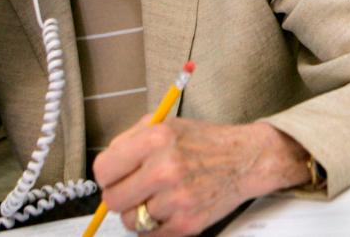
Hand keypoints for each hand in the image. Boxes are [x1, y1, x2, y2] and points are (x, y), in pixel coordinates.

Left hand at [95, 119, 309, 236]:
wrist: (246, 159)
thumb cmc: (205, 142)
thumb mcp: (166, 124)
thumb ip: (130, 139)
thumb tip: (106, 165)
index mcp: (157, 138)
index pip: (103, 169)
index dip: (107, 175)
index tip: (116, 177)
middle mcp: (166, 168)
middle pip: (113, 199)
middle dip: (121, 196)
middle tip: (136, 189)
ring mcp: (177, 198)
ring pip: (131, 220)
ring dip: (140, 212)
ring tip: (159, 197)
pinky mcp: (187, 222)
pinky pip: (150, 234)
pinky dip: (156, 225)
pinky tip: (170, 207)